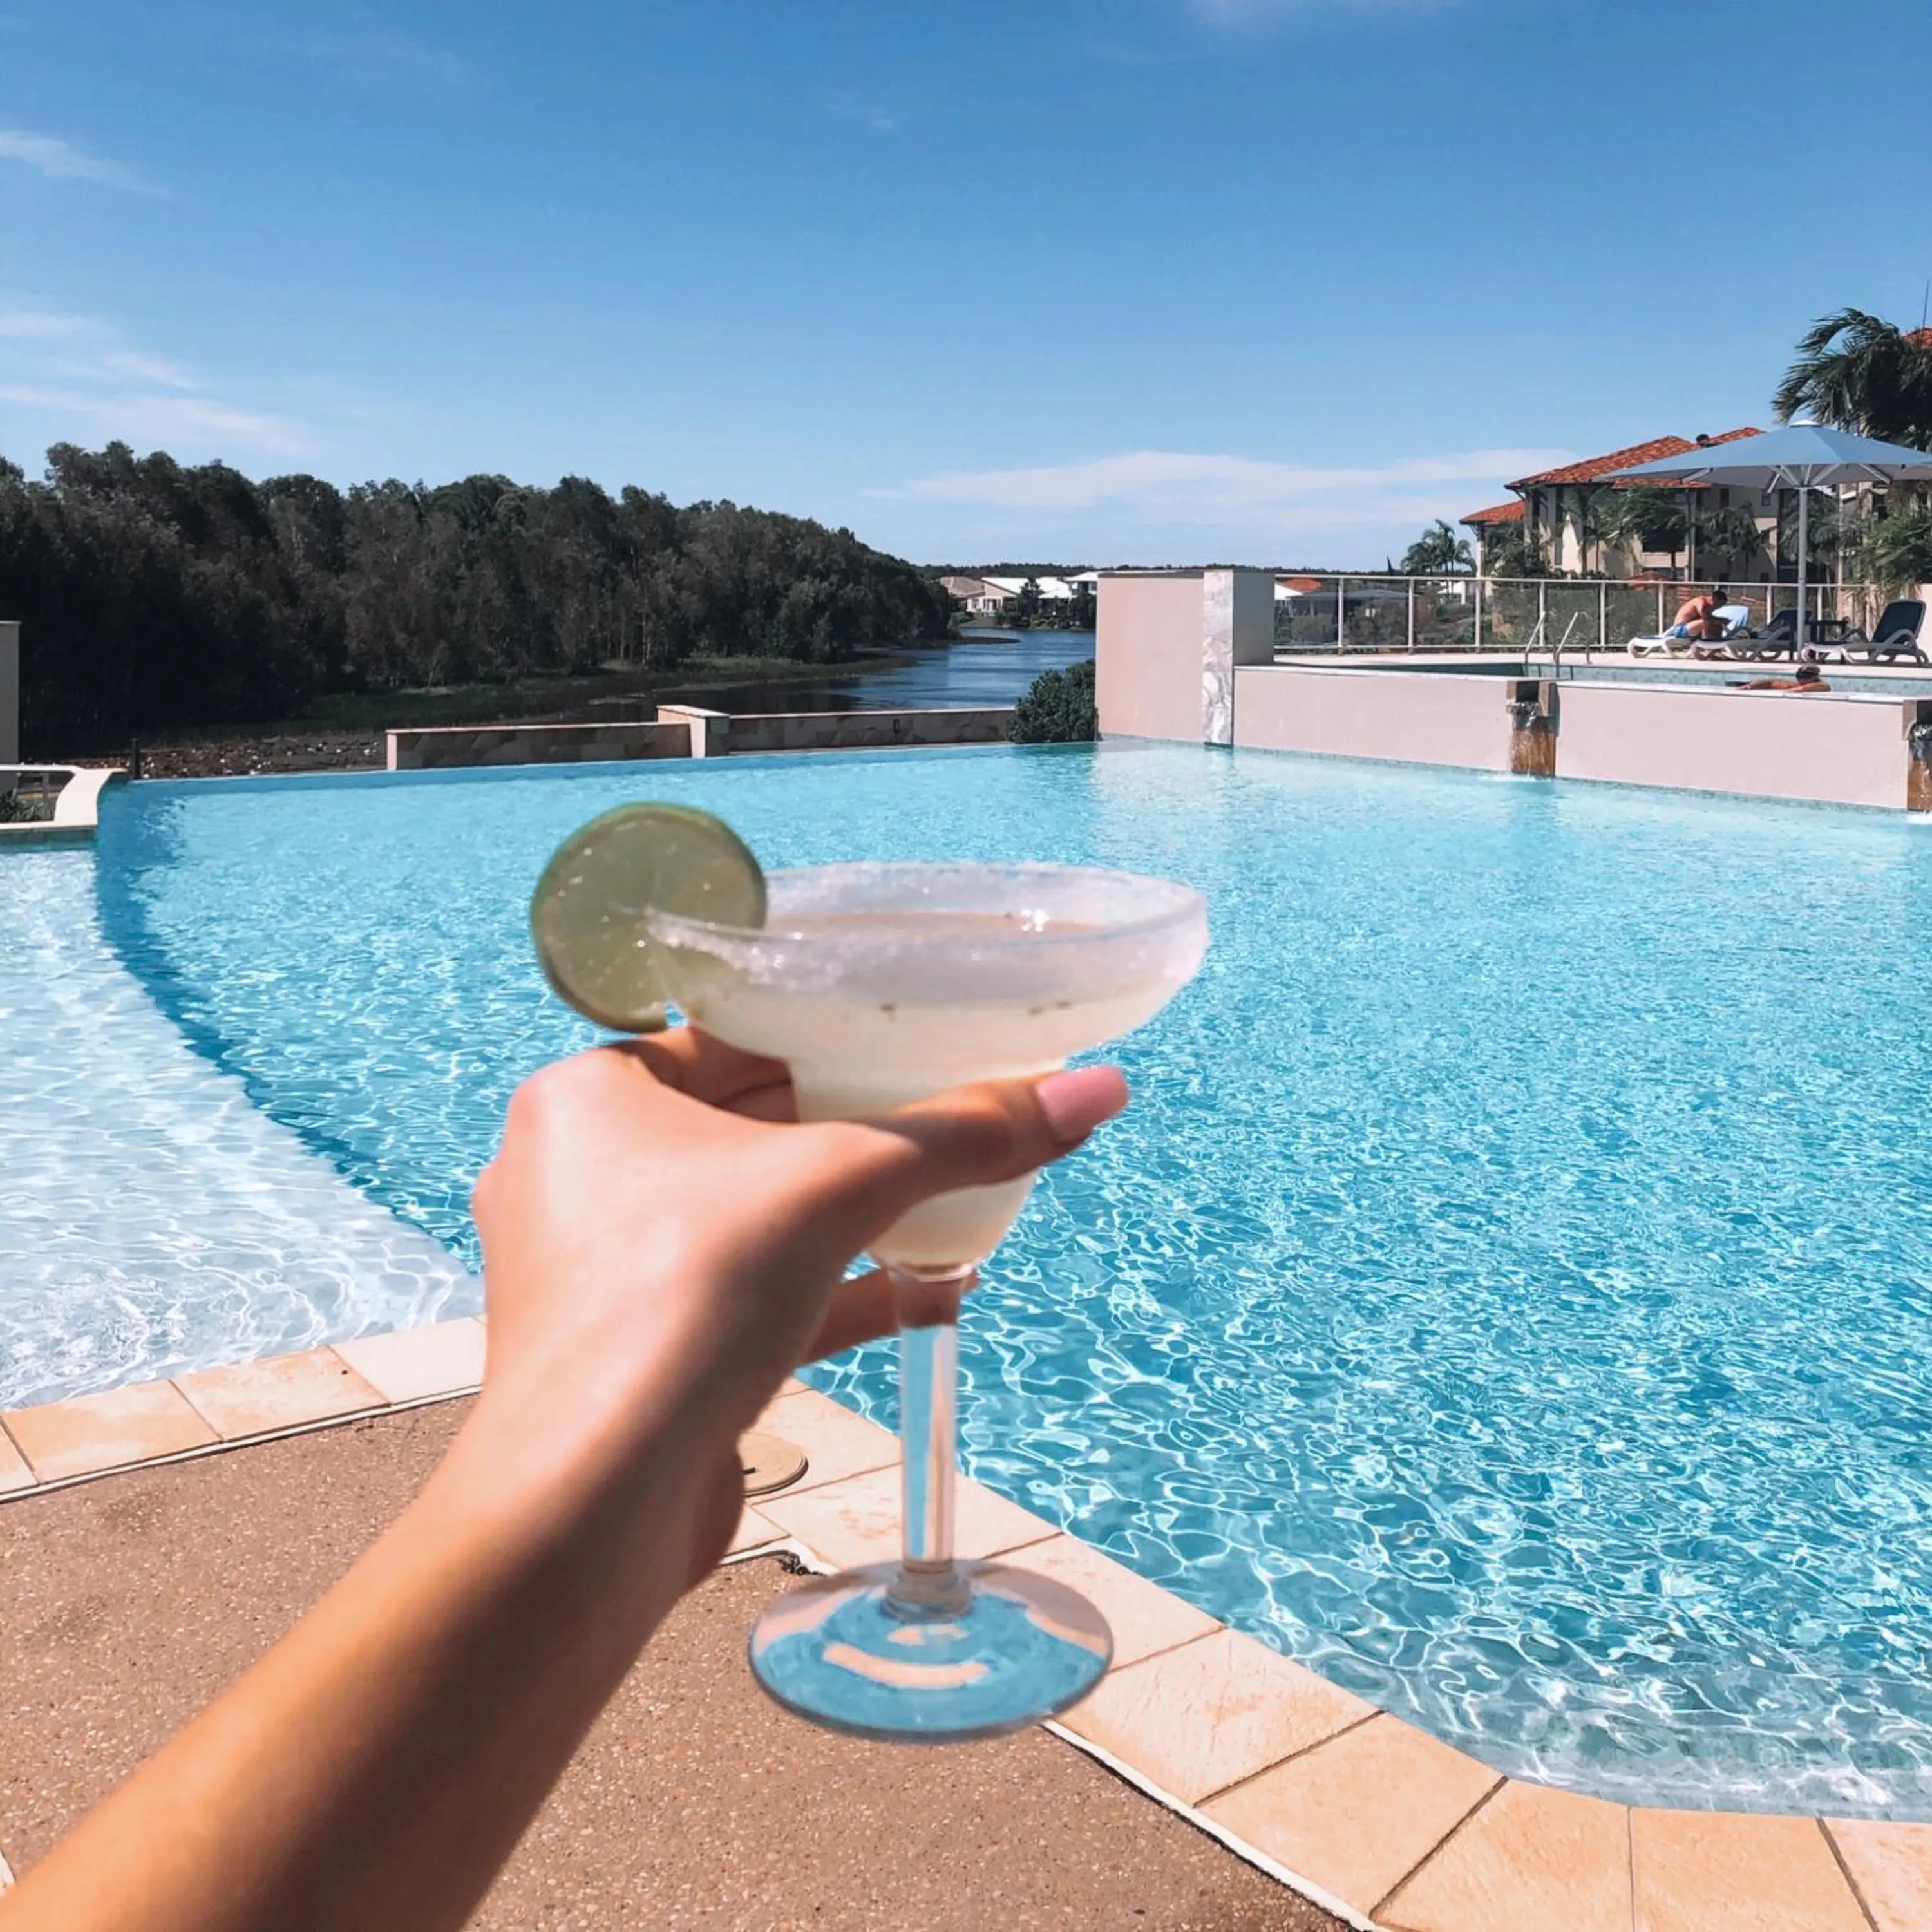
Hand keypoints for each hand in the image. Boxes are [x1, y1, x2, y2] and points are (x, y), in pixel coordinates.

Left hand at [468, 1029, 1127, 1580]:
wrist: (590, 1511)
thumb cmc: (682, 1301)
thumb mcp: (842, 1187)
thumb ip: (967, 1134)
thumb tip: (1100, 1091)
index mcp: (589, 1095)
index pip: (729, 1033)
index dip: (830, 1025)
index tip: (917, 1024)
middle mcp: (583, 1173)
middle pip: (749, 1123)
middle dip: (856, 1125)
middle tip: (956, 1101)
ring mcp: (611, 1273)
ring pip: (757, 1218)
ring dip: (856, 1213)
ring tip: (960, 1193)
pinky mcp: (649, 1354)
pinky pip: (758, 1296)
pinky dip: (840, 1288)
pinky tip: (935, 1287)